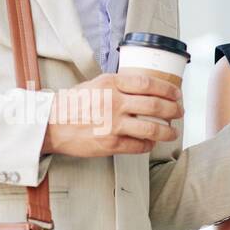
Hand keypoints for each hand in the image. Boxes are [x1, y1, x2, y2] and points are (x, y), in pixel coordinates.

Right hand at [41, 71, 183, 156]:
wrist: (50, 124)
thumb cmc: (72, 104)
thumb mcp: (95, 85)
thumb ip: (118, 85)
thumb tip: (144, 89)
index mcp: (111, 84)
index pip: (149, 83)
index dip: (168, 89)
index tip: (176, 94)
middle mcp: (114, 102)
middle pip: (155, 106)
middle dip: (173, 110)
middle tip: (179, 113)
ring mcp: (112, 124)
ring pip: (151, 129)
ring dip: (167, 132)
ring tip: (172, 133)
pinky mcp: (109, 144)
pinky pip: (138, 146)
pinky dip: (148, 146)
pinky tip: (150, 144)